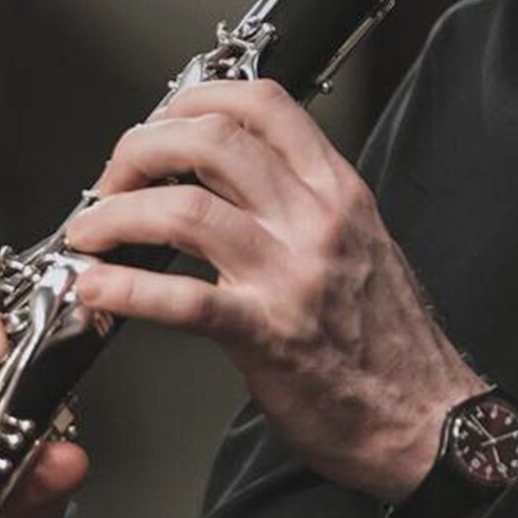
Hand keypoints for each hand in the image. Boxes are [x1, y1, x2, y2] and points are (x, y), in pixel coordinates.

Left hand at [65, 79, 478, 502]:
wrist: (430, 419)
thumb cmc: (391, 343)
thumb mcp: (360, 245)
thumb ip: (302, 207)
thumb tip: (226, 181)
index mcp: (338, 192)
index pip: (264, 103)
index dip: (196, 98)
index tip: (160, 121)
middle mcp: (315, 220)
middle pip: (211, 140)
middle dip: (140, 148)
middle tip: (111, 179)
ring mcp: (290, 275)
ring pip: (184, 209)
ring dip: (115, 214)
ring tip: (87, 233)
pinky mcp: (267, 334)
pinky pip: (181, 300)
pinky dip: (125, 290)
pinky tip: (95, 290)